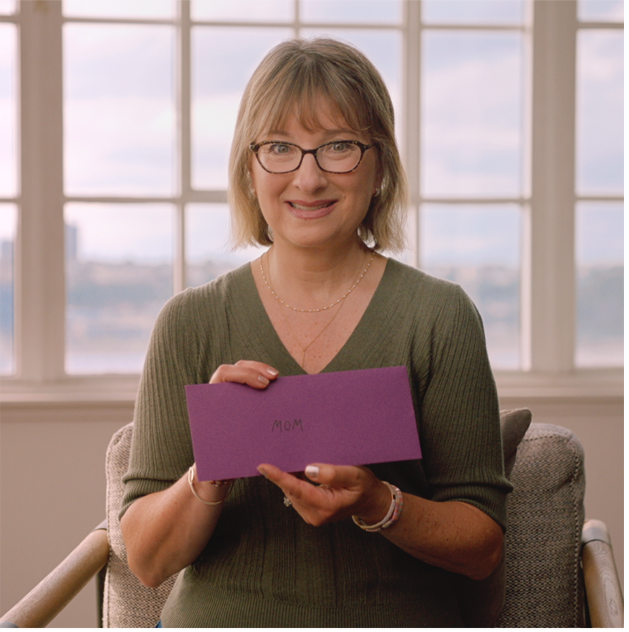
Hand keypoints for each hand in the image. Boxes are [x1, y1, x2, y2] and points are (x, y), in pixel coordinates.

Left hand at [205, 361, 278, 488]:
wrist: (217, 468)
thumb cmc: (218, 459)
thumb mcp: (224, 450)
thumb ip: (234, 443)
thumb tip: (253, 441)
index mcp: (211, 400)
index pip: (224, 374)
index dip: (243, 375)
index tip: (261, 385)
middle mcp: (222, 392)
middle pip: (239, 368)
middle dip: (257, 369)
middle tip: (274, 378)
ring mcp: (236, 394)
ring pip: (249, 371)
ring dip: (264, 371)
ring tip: (278, 379)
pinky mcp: (247, 400)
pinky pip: (259, 384)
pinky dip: (269, 384)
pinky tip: (281, 390)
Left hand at [257, 462, 391, 526]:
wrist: (371, 501)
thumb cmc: (365, 486)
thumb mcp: (354, 475)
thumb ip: (333, 473)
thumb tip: (308, 469)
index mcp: (325, 506)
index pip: (296, 489)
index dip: (278, 477)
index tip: (263, 466)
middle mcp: (315, 514)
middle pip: (291, 490)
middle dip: (282, 473)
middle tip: (275, 452)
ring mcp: (311, 515)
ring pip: (292, 492)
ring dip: (288, 476)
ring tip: (286, 458)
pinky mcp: (310, 511)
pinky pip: (297, 493)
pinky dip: (294, 481)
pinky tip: (295, 468)